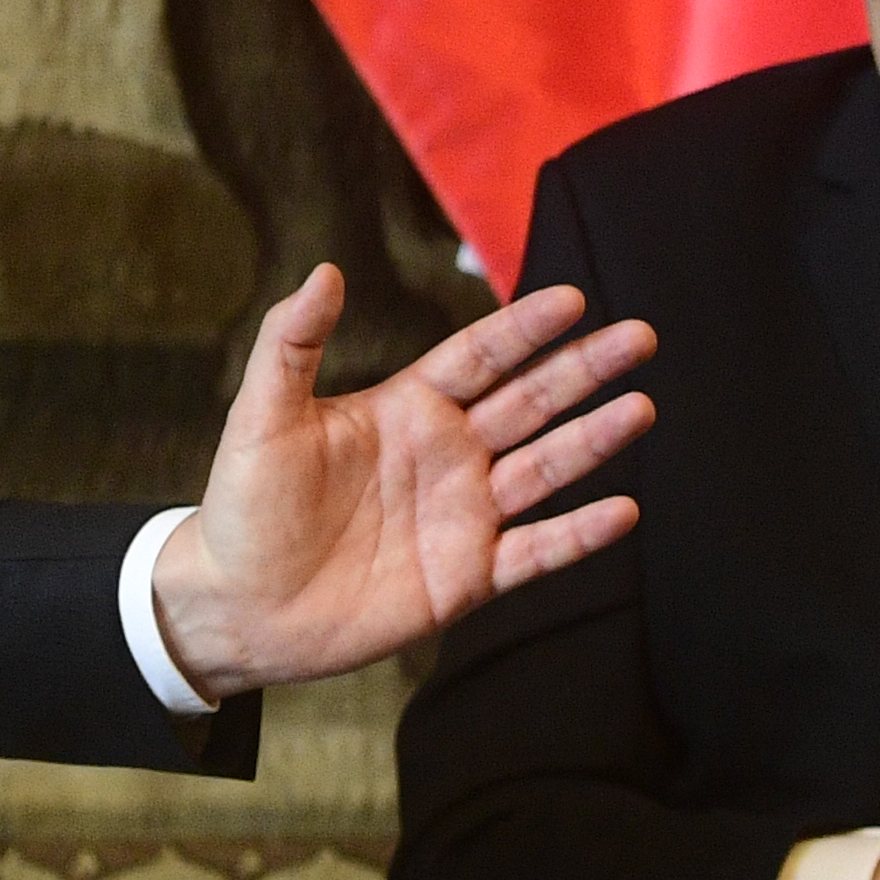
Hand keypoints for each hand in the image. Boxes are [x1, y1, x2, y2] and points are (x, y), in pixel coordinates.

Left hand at [141, 267, 654, 696]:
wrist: (238, 606)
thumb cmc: (244, 508)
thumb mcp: (261, 416)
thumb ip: (292, 343)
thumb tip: (325, 272)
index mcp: (407, 408)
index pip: (480, 356)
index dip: (525, 328)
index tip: (573, 299)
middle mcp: (447, 455)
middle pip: (530, 402)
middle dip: (584, 370)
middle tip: (639, 336)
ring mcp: (463, 516)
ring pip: (544, 469)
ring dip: (594, 440)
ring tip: (642, 408)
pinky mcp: (467, 577)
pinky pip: (535, 552)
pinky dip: (579, 535)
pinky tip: (622, 511)